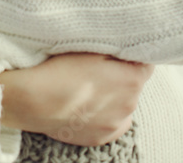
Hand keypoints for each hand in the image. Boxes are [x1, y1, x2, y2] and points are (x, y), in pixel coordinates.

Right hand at [0, 52, 154, 146]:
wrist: (35, 100)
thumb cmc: (61, 69)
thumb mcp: (91, 47)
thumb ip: (116, 48)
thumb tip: (129, 46)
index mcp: (131, 80)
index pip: (147, 64)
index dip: (133, 55)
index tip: (119, 51)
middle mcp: (130, 106)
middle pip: (134, 85)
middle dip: (121, 76)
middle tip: (98, 67)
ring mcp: (115, 125)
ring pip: (122, 105)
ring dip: (113, 96)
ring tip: (88, 87)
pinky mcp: (101, 138)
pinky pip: (111, 122)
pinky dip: (104, 113)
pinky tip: (86, 103)